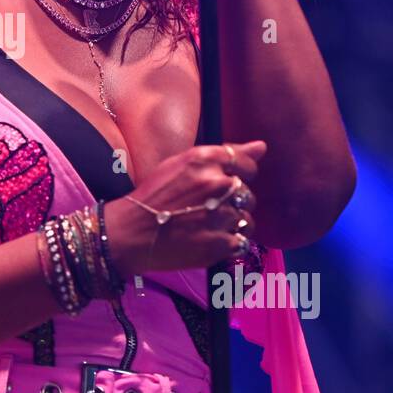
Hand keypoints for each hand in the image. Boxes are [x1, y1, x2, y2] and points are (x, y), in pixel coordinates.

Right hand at [104, 140, 265, 273]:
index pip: (245, 162)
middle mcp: (216, 184)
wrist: (130, 234)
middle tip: (207, 210)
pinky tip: (206, 241)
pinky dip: (228, 244)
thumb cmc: (152, 198)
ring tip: (205, 227)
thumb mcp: (180, 165)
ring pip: (247, 219)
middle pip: (247, 193)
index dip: (241, 174)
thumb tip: (262, 147)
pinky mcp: (220, 244)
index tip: (229, 184)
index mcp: (204, 160)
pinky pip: (241, 242)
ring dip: (232, 225)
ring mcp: (220, 215)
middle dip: (233, 203)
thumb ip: (223, 155)